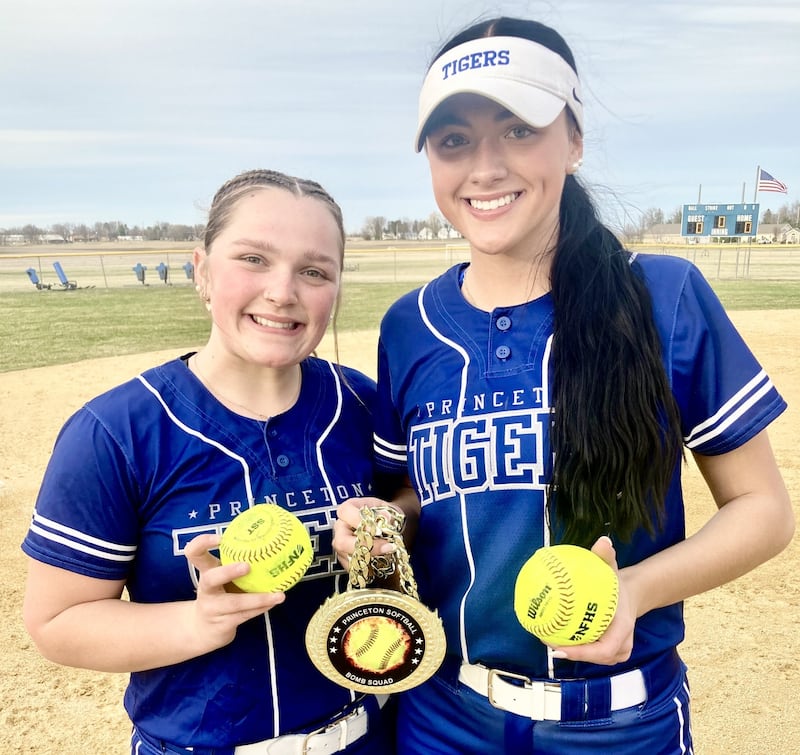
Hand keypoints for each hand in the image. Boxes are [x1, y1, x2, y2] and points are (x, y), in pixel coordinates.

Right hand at [183, 534, 285, 652]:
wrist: (202, 630)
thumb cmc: (219, 594)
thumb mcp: (222, 577)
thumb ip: (238, 561)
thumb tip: (270, 538)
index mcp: (206, 572)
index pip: (195, 553)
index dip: (202, 543)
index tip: (220, 538)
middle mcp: (206, 589)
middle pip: (211, 579)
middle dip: (228, 572)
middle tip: (247, 566)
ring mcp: (213, 608)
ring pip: (235, 603)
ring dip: (258, 599)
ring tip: (278, 595)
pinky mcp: (222, 624)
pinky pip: (244, 615)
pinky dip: (261, 608)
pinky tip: (275, 601)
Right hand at [332, 497, 398, 569]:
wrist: (387, 526)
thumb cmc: (385, 515)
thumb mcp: (388, 509)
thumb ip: (387, 513)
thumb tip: (387, 519)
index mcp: (348, 509)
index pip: (345, 512)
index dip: (358, 520)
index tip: (378, 529)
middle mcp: (340, 528)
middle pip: (341, 542)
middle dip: (365, 547)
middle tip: (388, 547)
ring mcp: (341, 546)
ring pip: (348, 557)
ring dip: (371, 559)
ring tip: (390, 554)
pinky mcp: (346, 560)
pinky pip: (354, 569)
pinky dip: (369, 568)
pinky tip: (383, 562)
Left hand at [548, 536, 635, 664]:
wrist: (630, 594)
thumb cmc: (617, 582)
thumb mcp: (612, 568)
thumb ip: (606, 556)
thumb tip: (603, 541)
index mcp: (624, 629)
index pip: (603, 650)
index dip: (582, 653)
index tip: (560, 648)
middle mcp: (622, 645)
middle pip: (595, 658)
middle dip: (571, 654)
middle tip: (546, 640)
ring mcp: (616, 650)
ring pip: (591, 657)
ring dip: (570, 652)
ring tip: (546, 639)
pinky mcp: (607, 649)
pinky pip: (589, 652)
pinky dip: (573, 647)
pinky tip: (553, 636)